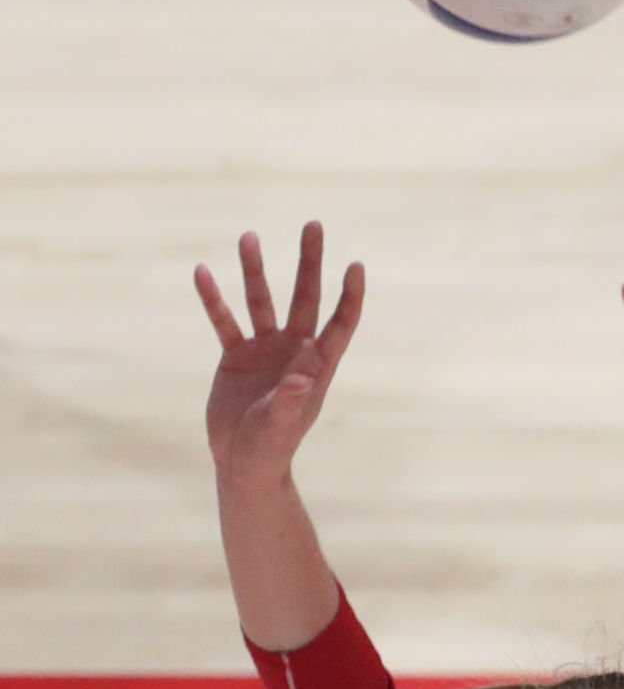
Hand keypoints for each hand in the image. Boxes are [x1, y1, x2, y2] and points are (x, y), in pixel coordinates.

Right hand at [195, 221, 363, 492]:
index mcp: (315, 366)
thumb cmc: (270, 450)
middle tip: (313, 225)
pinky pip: (225, 321)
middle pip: (305, 298)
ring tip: (249, 236)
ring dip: (256, 270)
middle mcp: (293, 350)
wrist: (242, 463)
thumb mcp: (282, 426)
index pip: (339, 323)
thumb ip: (292, 399)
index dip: (349, 296)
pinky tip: (203, 272)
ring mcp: (264, 350)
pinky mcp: (235, 356)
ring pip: (261, 301)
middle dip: (309, 263)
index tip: (355, 265)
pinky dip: (214, 299)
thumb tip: (304, 372)